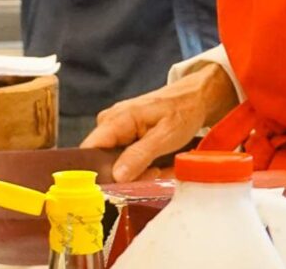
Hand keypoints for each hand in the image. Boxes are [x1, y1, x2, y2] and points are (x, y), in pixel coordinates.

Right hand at [82, 63, 237, 181]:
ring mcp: (117, 129)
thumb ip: (140, 155)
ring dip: (139, 172)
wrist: (195, 98)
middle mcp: (110, 123)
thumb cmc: (183, 111)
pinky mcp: (126, 136)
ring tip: (162, 167)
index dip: (97, 172)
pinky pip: (126, 159)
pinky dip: (143, 166)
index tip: (117, 187)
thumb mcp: (165, 136)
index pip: (89, 149)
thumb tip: (116, 176)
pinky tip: (159, 163)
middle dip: (128, 176)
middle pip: (104, 161)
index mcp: (116, 119)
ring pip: (117, 163)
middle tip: (153, 174)